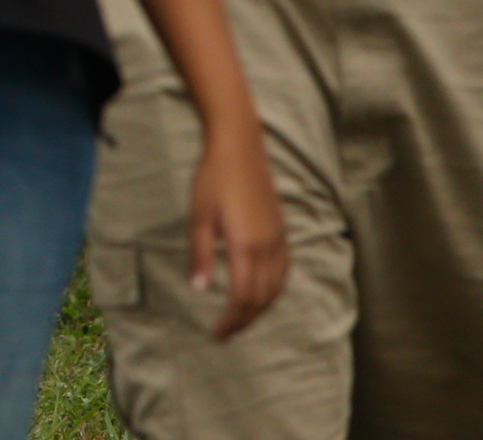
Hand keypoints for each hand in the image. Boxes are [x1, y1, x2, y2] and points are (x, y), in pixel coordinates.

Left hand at [185, 122, 288, 338]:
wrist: (240, 148)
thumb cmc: (213, 179)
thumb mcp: (199, 216)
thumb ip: (200, 254)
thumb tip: (199, 289)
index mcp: (246, 246)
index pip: (241, 297)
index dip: (231, 320)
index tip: (217, 334)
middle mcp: (267, 247)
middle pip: (260, 298)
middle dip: (243, 320)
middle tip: (225, 334)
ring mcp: (278, 240)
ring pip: (275, 288)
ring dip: (259, 309)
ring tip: (240, 320)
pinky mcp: (282, 232)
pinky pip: (283, 272)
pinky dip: (273, 291)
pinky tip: (261, 295)